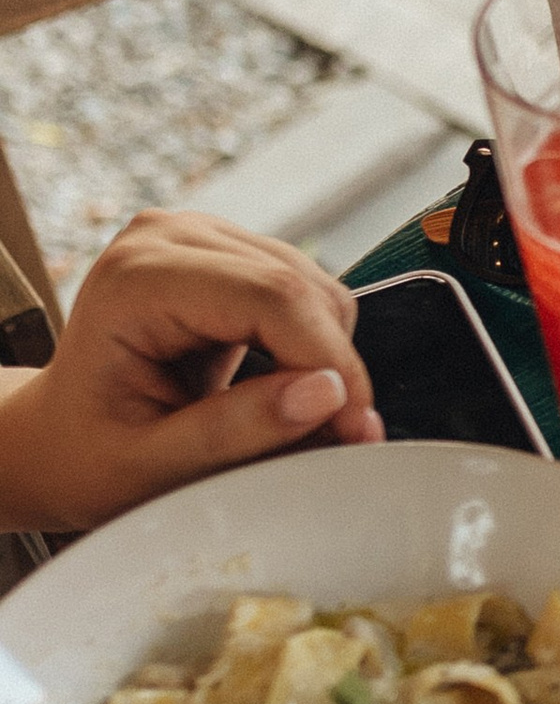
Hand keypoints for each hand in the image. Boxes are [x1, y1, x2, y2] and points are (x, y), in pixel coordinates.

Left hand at [0, 209, 380, 536]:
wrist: (59, 436)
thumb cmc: (89, 455)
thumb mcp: (152, 466)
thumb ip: (236, 431)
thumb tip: (329, 395)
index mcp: (135, 280)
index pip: (270, 297)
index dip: (327, 361)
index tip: (356, 428)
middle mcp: (168, 238)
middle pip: (299, 286)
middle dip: (334, 365)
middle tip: (340, 437)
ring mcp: (199, 238)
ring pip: (314, 286)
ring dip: (325, 357)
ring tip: (296, 419)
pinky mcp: (225, 253)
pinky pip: (305, 292)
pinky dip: (313, 346)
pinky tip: (282, 387)